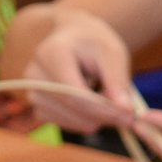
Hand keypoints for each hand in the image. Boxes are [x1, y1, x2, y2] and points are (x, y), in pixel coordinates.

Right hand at [16, 6, 141, 133]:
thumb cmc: (93, 43)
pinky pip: (65, 124)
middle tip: (125, 111)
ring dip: (94, 117)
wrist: (72, 37)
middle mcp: (34, 76)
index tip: (129, 117)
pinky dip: (83, 119)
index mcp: (51, 54)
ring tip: (102, 94)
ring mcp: (32, 93)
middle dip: (102, 115)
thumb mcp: (112, 53)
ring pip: (70, 121)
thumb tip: (126, 112)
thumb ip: (118, 82)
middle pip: (72, 109)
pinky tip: (89, 102)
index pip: (76, 94)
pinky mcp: (37, 107)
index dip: (104, 110)